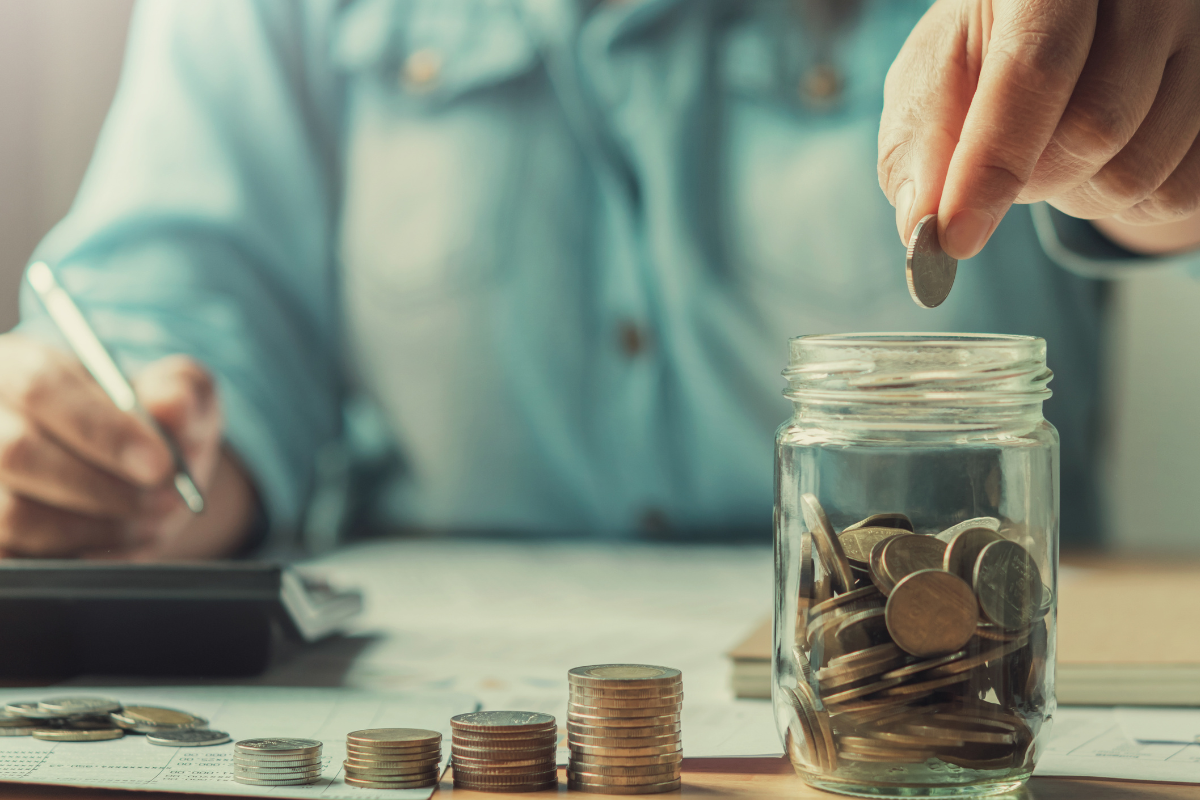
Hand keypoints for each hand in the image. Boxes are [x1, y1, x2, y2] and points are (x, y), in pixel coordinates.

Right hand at [0, 335, 250, 558]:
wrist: (147, 481)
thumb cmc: (156, 427)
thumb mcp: (183, 397)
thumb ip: (182, 391)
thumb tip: (171, 404)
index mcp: (19, 367)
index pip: (40, 386)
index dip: (101, 429)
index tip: (160, 465)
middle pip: (16, 452)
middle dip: (103, 487)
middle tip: (167, 500)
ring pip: (17, 514)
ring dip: (99, 527)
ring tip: (153, 520)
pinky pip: (21, 558)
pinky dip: (81, 556)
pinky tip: (121, 543)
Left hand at [879, 0, 1199, 258]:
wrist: (1068, 24)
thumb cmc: (988, 48)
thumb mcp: (936, 74)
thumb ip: (920, 143)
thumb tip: (922, 225)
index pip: (1035, 70)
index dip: (991, 164)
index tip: (954, 237)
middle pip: (1095, 128)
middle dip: (1030, 180)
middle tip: (1004, 165)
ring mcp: (1199, 39)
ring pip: (1140, 171)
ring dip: (1074, 196)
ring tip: (1050, 153)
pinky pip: (1179, 193)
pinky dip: (1122, 207)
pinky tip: (1097, 165)